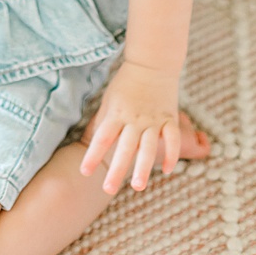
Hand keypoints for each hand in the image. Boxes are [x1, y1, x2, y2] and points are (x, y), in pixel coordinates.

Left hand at [79, 62, 187, 193]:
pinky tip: (168, 170)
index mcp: (116, 114)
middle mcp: (134, 119)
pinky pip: (171, 139)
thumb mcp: (109, 100)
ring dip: (142, 168)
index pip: (102, 138)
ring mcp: (153, 120)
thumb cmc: (125, 84)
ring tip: (137, 187)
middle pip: (124, 148)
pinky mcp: (169, 118)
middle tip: (107, 189)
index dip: (92, 155)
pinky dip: (170, 154)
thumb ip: (106, 121)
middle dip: (115, 170)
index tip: (84, 172)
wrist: (152, 65)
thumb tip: (95, 141)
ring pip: (148, 147)